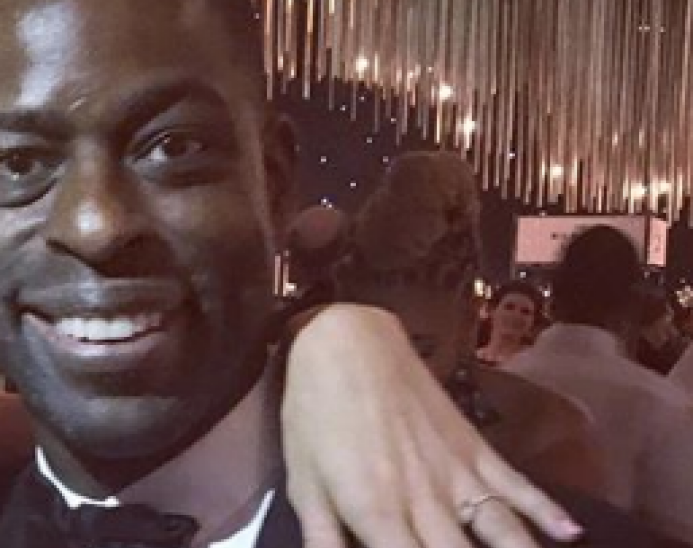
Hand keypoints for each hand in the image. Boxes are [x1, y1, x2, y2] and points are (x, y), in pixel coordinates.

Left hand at [281, 305, 583, 547]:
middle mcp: (426, 501)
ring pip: (502, 533)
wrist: (345, 345)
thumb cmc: (314, 416)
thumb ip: (323, 537)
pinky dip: (547, 512)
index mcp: (378, 514)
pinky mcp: (475, 448)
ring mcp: (457, 474)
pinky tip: (569, 535)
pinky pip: (517, 486)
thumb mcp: (304, 482)